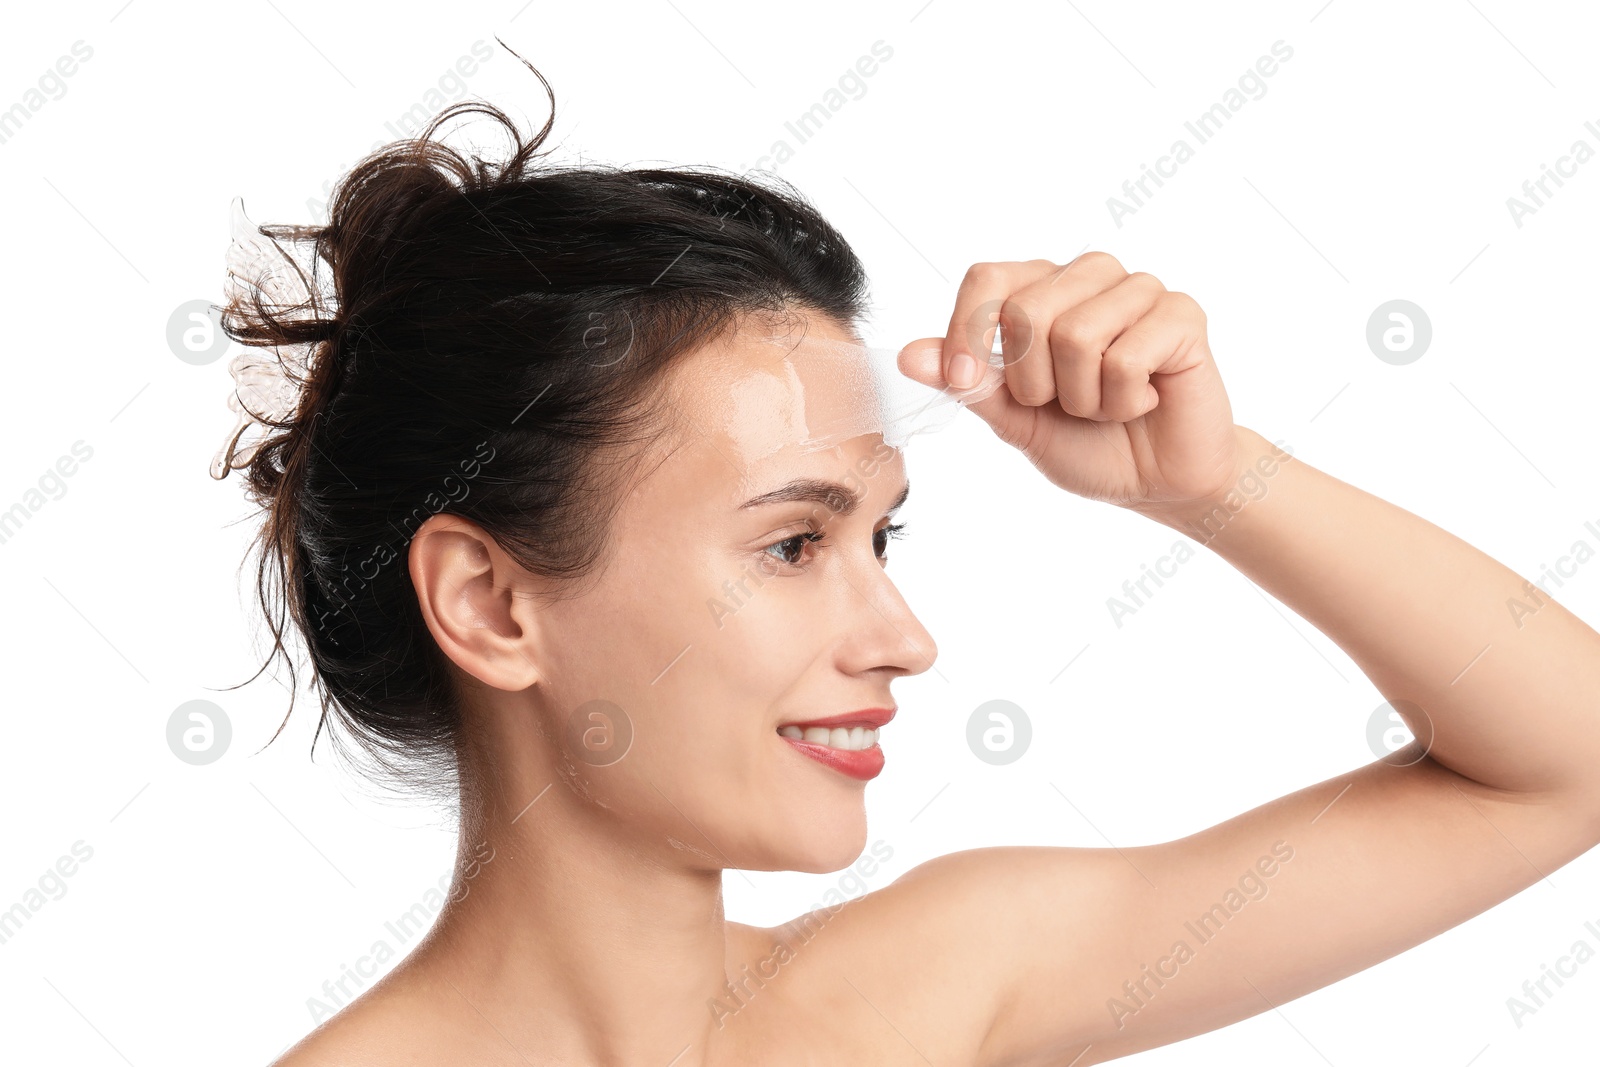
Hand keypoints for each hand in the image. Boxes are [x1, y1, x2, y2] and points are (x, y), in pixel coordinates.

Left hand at [898, 253, 1243, 514]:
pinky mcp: (1181, 314)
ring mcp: (1138, 289)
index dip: (967, 331)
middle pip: (1026, 311)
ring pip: (1075, 334)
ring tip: (1107, 404)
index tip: (964, 383)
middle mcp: (1088, 276)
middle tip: (1065, 404)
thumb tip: (909, 356)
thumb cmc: (1087, 444)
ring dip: (1083, 396)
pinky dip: (1124, 400)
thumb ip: (968, 384)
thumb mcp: (1014, 419)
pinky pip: (1126, 356)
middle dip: (1035, 384)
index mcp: (1041, 289)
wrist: (1157, 482)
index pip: (986, 278)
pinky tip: (1143, 402)